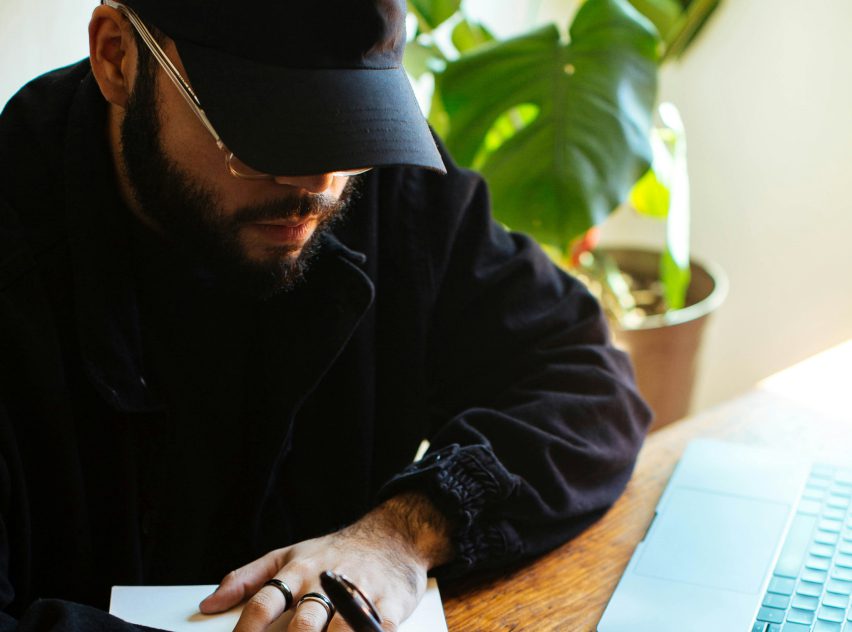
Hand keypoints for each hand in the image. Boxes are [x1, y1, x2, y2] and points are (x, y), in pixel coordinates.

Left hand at [199, 492, 454, 631]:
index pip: (265, 602)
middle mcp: (327, 583)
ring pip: (339, 631)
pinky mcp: (390, 609)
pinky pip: (375, 631)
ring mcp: (360, 596)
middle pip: (303, 624)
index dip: (247, 631)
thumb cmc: (334, 552)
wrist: (393, 539)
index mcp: (299, 570)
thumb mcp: (289, 555)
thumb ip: (247, 579)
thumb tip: (208, 605)